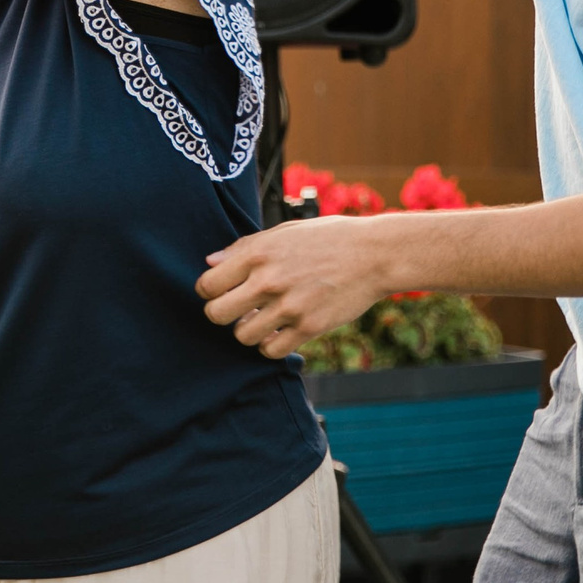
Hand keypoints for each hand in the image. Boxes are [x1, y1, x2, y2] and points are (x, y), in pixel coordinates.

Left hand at [196, 216, 387, 358]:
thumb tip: (211, 261)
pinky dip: (271, 345)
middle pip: (216, 315)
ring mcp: (289, 306)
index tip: (221, 292)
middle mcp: (269, 280)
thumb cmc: (328, 238)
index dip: (209, 291)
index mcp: (258, 253)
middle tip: (237, 310)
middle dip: (222, 315)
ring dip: (248, 331)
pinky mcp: (309, 327)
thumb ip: (245, 248)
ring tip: (263, 320)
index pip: (207, 284)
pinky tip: (280, 332)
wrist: (374, 254)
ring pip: (242, 336)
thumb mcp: (283, 232)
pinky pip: (272, 350)